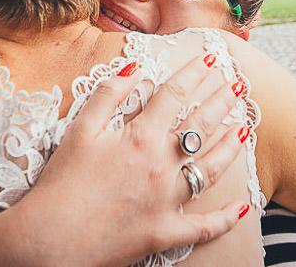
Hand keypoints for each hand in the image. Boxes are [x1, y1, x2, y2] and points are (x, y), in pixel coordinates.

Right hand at [18, 53, 248, 266]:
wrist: (49, 239)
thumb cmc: (60, 184)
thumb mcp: (79, 130)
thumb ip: (108, 95)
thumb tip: (134, 66)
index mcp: (140, 137)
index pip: (176, 94)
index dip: (196, 72)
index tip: (213, 57)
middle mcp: (160, 165)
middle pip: (201, 125)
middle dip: (223, 101)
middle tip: (239, 85)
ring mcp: (167, 201)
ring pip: (211, 169)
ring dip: (232, 146)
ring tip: (246, 128)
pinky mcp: (165, 233)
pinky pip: (205, 226)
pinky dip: (226, 218)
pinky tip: (244, 207)